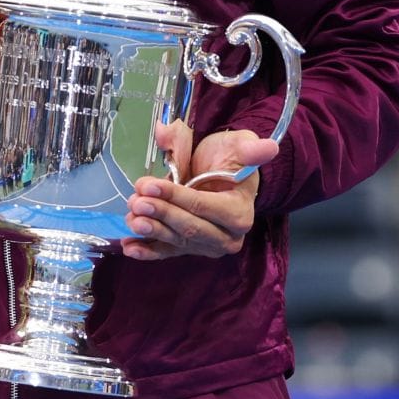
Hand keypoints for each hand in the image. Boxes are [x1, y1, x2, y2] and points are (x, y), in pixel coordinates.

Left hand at [121, 129, 277, 261]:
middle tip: (136, 201)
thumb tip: (268, 146)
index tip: (150, 185)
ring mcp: (207, 246)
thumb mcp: (238, 146)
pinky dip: (148, 251)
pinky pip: (168, 252)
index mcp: (240, 212)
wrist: (221, 174)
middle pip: (190, 228)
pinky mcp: (190, 249)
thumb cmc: (229, 158)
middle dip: (161, 214)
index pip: (203, 207)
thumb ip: (250, 149)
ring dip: (151, 231)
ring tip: (131, 218)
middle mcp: (227, 236)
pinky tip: (130, 247)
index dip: (176, 197)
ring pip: (177, 241)